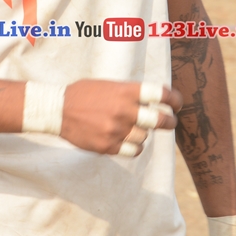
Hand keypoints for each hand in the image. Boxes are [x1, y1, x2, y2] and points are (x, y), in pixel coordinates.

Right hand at [60, 80, 180, 154]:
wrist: (58, 109)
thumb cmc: (84, 94)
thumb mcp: (109, 85)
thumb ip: (130, 93)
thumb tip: (155, 100)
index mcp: (125, 91)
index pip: (160, 94)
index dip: (174, 99)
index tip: (177, 103)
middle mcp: (123, 111)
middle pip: (160, 120)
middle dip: (170, 122)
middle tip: (170, 122)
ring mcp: (116, 130)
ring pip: (145, 137)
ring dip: (142, 133)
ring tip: (132, 128)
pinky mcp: (108, 146)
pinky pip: (133, 151)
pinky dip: (134, 147)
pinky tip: (127, 141)